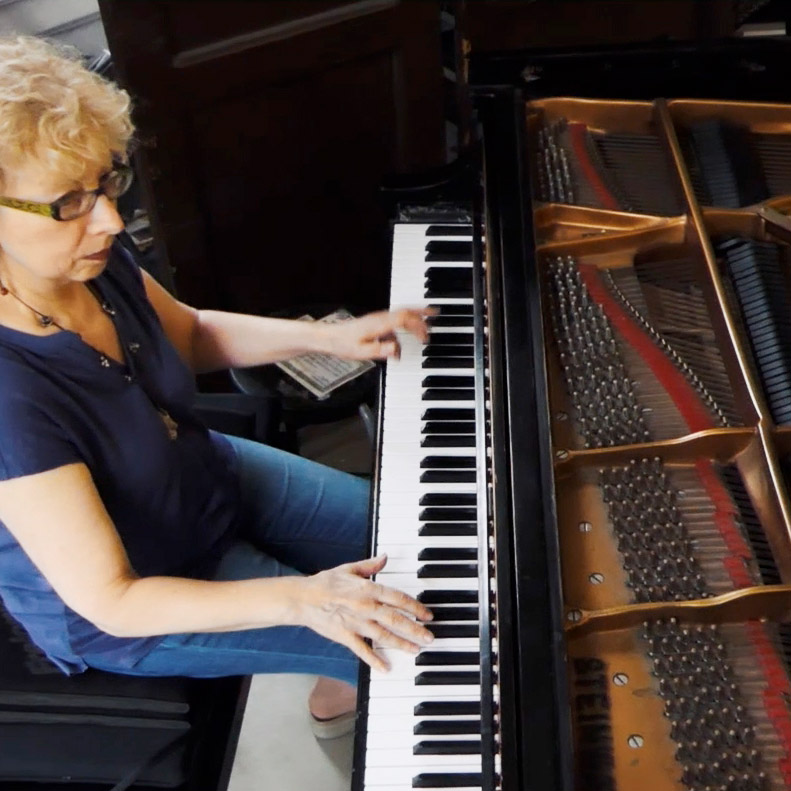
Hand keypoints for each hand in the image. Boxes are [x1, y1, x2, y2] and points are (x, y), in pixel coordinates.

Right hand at [296, 554, 433, 670]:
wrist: (302, 598)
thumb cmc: (325, 582)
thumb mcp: (349, 568)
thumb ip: (369, 565)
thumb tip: (385, 557)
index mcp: (367, 589)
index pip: (397, 598)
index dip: (415, 606)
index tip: (427, 614)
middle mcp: (365, 606)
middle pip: (395, 619)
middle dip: (415, 629)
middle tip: (429, 637)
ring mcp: (355, 623)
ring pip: (383, 635)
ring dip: (401, 643)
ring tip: (416, 650)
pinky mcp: (345, 636)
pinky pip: (362, 650)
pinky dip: (374, 660)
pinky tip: (385, 668)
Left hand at [321, 308, 433, 360]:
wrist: (328, 338)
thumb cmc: (343, 344)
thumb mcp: (361, 352)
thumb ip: (380, 350)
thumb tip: (396, 349)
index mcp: (379, 324)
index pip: (404, 317)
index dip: (419, 318)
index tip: (431, 320)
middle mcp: (380, 319)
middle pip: (405, 312)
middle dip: (422, 314)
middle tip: (435, 316)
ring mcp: (377, 320)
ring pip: (400, 316)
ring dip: (413, 321)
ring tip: (423, 332)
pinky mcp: (375, 324)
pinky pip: (393, 325)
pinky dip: (401, 332)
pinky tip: (399, 347)